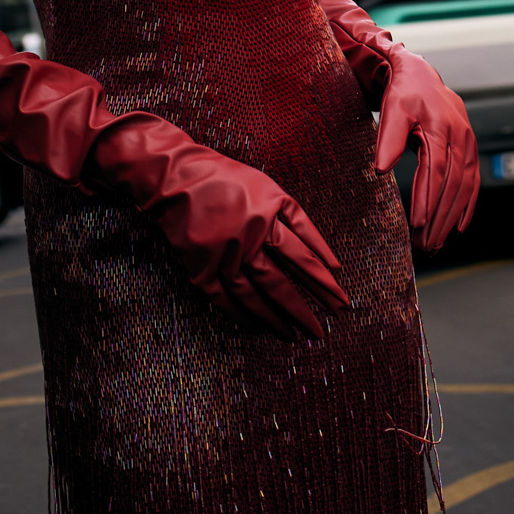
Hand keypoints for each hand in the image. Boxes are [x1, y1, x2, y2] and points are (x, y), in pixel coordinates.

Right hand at [112, 129, 350, 339]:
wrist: (175, 176)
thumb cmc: (228, 179)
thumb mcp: (270, 190)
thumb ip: (298, 221)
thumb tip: (326, 257)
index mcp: (268, 217)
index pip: (303, 258)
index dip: (322, 281)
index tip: (338, 299)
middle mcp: (247, 239)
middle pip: (280, 283)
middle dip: (303, 310)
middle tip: (320, 332)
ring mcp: (221, 255)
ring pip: (253, 296)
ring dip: (275, 319)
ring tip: (294, 337)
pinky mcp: (198, 267)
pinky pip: (223, 299)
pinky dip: (241, 315)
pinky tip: (257, 328)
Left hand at [373, 52, 478, 250]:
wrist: (421, 76)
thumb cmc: (405, 92)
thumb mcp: (392, 109)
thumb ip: (388, 139)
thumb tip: (381, 169)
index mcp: (440, 127)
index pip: (435, 170)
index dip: (427, 198)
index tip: (417, 223)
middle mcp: (460, 137)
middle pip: (452, 184)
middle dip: (439, 217)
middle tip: (425, 244)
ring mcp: (468, 144)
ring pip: (464, 187)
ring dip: (451, 217)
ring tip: (437, 242)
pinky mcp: (469, 150)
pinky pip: (472, 182)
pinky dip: (468, 206)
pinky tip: (459, 226)